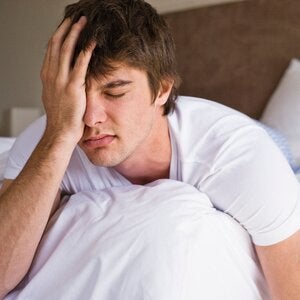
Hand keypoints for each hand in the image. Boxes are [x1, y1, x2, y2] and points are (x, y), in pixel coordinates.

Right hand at [40, 16, 94, 142]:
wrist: (60, 133)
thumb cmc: (61, 118)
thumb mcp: (54, 97)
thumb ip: (58, 84)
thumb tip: (65, 77)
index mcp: (47, 76)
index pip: (51, 50)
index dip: (59, 36)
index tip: (66, 27)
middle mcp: (51, 75)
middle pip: (57, 45)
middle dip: (66, 29)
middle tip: (75, 19)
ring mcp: (61, 80)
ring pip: (66, 50)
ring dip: (75, 34)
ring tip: (84, 23)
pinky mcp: (73, 87)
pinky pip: (80, 65)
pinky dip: (86, 51)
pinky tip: (92, 42)